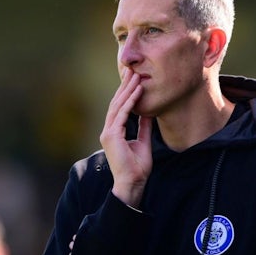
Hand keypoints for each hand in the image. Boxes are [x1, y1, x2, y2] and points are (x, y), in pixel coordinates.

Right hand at [100, 69, 152, 207]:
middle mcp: (108, 130)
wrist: (132, 183)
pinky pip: (122, 114)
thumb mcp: (143, 142)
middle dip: (125, 86)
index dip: (126, 93)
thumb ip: (143, 127)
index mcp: (113, 132)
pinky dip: (130, 102)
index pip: (119, 108)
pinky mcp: (112, 136)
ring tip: (136, 76)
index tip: (134, 80)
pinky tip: (137, 91)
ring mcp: (108, 133)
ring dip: (128, 90)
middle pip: (116, 103)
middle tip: (133, 71)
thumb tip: (147, 113)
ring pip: (118, 106)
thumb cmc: (137, 168)